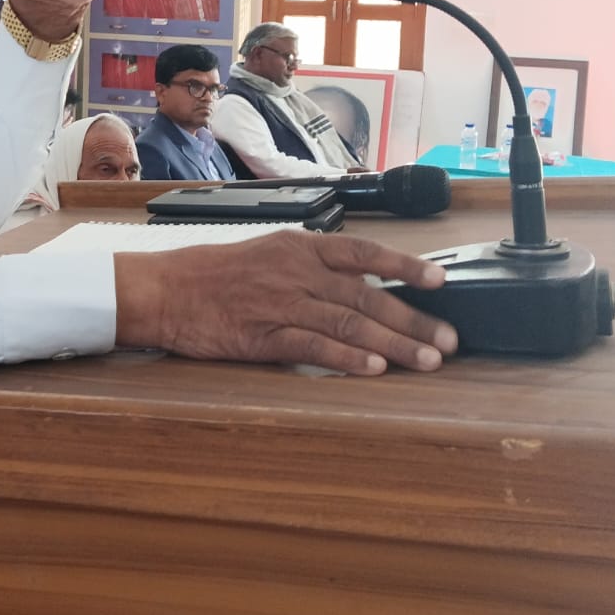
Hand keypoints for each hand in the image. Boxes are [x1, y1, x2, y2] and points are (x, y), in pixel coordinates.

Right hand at [114, 231, 455, 375]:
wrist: (166, 290)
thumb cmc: (215, 274)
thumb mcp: (269, 253)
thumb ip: (313, 266)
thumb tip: (361, 283)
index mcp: (300, 247)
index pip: (365, 252)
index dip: (406, 267)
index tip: (440, 281)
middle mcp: (297, 271)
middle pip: (367, 295)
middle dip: (414, 319)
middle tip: (448, 340)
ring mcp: (282, 304)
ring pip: (349, 322)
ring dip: (393, 343)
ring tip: (425, 361)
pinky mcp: (264, 336)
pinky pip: (313, 346)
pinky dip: (345, 357)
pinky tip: (371, 367)